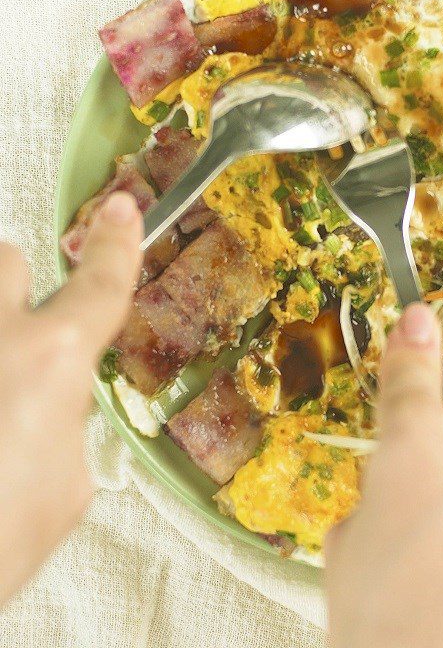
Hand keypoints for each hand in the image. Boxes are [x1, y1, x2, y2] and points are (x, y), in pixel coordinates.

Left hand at [0, 192, 141, 603]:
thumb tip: (54, 407)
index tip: (126, 206)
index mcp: (53, 359)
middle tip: (19, 322)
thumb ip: (65, 422)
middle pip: (6, 260)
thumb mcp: (68, 485)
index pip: (101, 282)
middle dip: (18, 281)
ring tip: (0, 369)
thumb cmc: (2, 540)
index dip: (121, 242)